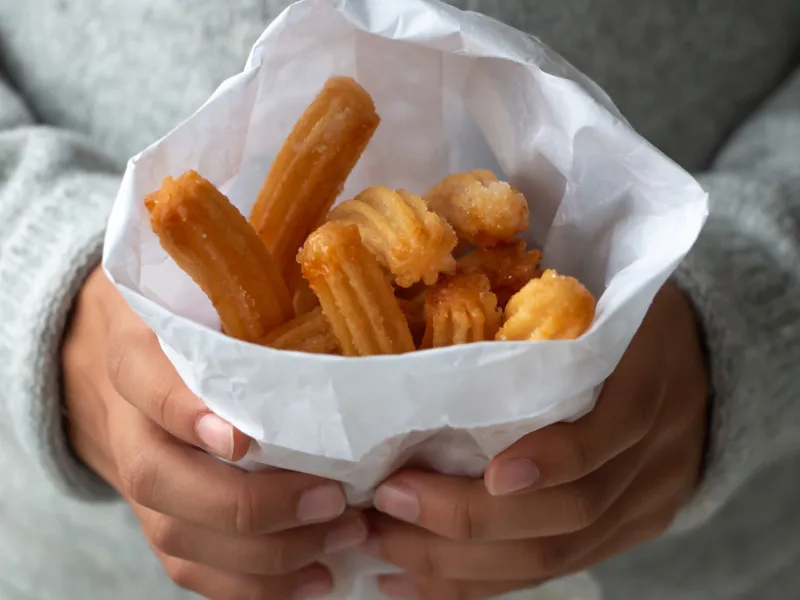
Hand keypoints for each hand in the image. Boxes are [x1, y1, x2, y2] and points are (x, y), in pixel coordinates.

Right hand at [62, 267, 366, 599]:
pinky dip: (250, 587)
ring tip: (341, 540)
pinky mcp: (159, 518)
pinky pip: (189, 568)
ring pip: (178, 533)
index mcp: (139, 348)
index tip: (243, 440)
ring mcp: (141, 477)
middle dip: (248, 503)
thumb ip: (255, 279)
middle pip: (160, 477)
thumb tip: (348, 261)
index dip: (186, 414)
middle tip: (333, 499)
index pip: (147, 380)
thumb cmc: (192, 316)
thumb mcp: (210, 284)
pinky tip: (313, 580)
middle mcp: (128, 420)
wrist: (128, 365)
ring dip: (264, 553)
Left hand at [366, 282, 709, 598]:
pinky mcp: (626, 532)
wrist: (711, 361)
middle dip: (469, 520)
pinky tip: (417, 583)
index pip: (610, 431)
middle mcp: (652, 451)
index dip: (555, 458)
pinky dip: (481, 583)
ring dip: (459, 563)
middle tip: (385, 499)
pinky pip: (553, 570)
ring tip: (382, 547)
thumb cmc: (627, 310)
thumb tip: (432, 282)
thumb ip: (542, 298)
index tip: (486, 472)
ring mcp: (643, 501)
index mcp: (646, 373)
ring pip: (553, 556)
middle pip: (570, 511)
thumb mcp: (602, 285)